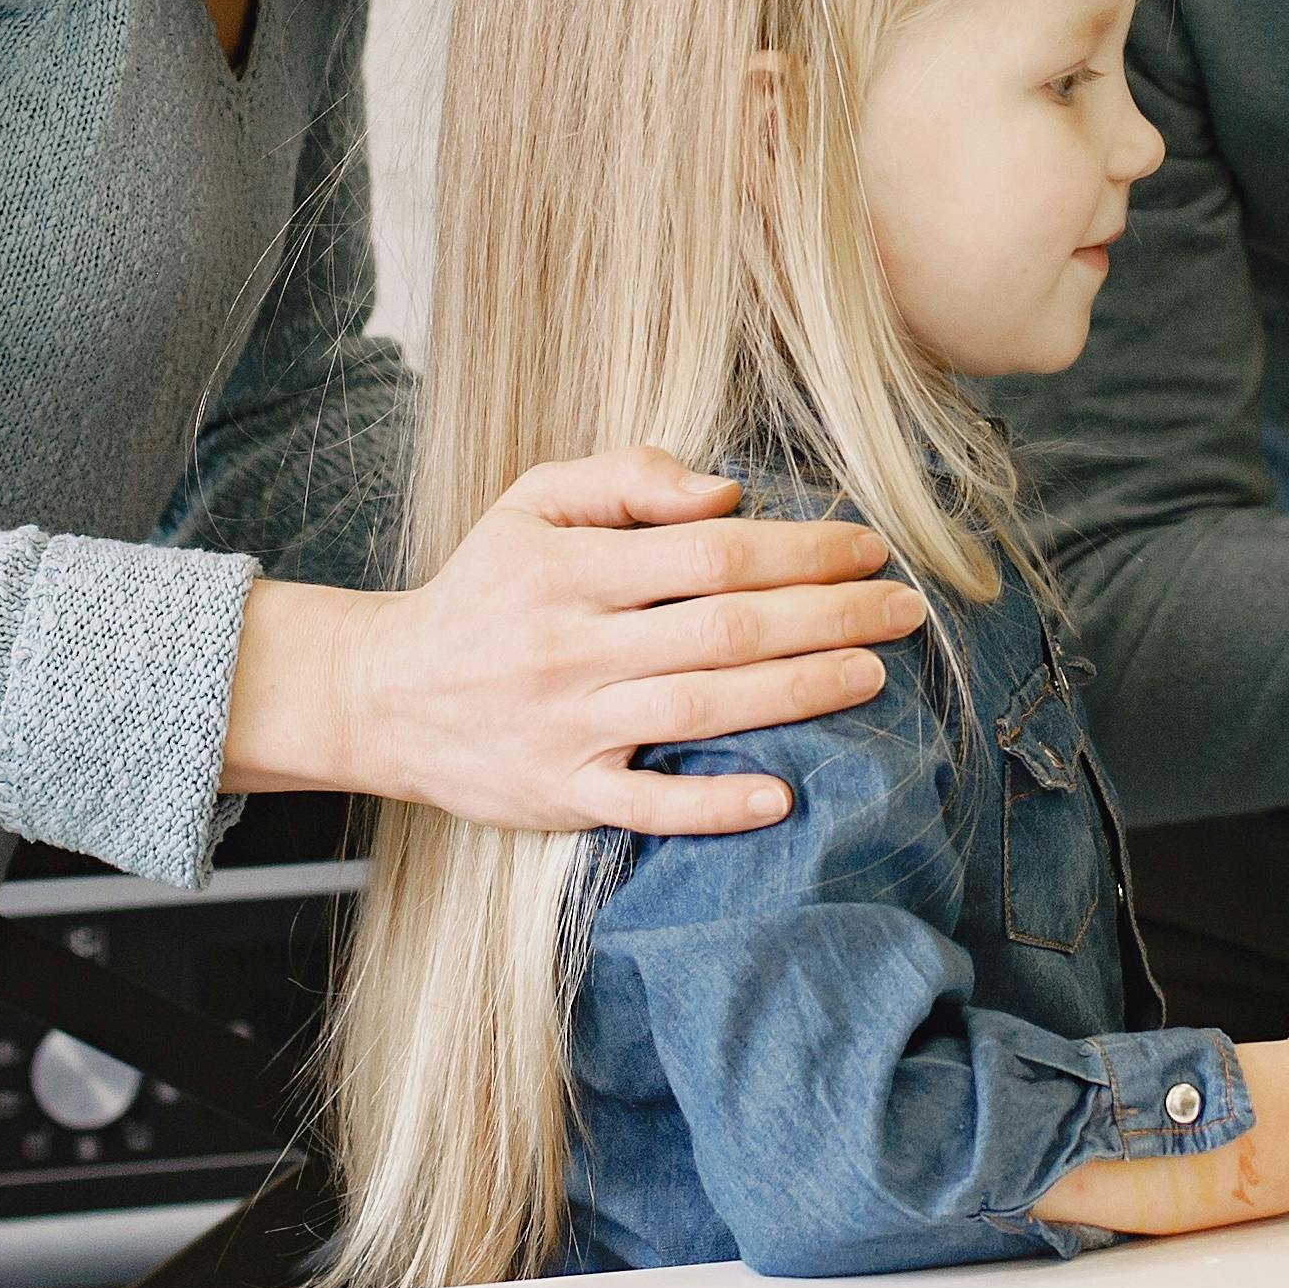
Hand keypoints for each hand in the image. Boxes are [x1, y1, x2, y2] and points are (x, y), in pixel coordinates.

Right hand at [223, 448, 929, 834]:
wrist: (382, 693)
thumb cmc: (481, 588)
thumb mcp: (533, 503)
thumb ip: (627, 480)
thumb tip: (727, 491)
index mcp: (571, 567)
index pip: (709, 553)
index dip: (799, 550)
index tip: (869, 547)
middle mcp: (571, 645)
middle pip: (723, 628)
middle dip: (826, 615)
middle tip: (906, 607)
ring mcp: (567, 726)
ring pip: (698, 709)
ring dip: (795, 692)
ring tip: (873, 673)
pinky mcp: (560, 795)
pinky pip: (646, 807)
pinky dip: (712, 804)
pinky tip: (780, 796)